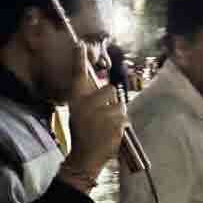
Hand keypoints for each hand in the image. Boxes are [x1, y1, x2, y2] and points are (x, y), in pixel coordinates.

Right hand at [65, 44, 127, 176]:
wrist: (85, 157)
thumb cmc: (82, 133)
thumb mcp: (79, 113)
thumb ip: (88, 98)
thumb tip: (103, 85)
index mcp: (76, 101)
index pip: (77, 76)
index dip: (79, 60)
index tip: (80, 45)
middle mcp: (87, 105)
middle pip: (110, 89)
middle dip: (111, 101)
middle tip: (104, 114)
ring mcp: (102, 115)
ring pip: (120, 106)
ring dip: (117, 116)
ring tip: (107, 127)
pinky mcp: (115, 126)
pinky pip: (125, 119)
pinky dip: (121, 127)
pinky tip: (111, 134)